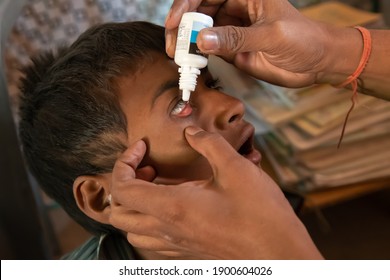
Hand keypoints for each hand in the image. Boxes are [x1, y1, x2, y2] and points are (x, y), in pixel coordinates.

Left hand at [109, 126, 322, 258]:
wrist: (280, 253)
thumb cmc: (260, 215)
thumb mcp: (237, 168)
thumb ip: (209, 144)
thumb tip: (192, 132)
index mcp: (173, 207)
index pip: (123, 188)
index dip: (124, 162)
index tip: (142, 147)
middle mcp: (168, 229)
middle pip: (118, 213)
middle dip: (125, 184)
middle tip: (149, 166)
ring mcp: (176, 245)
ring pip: (132, 230)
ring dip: (135, 205)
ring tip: (158, 186)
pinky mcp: (186, 253)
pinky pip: (151, 241)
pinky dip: (149, 222)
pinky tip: (172, 207)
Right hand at [165, 0, 336, 87]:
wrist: (316, 63)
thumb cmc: (304, 40)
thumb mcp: (271, 36)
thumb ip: (237, 38)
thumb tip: (202, 40)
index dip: (187, 3)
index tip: (175, 21)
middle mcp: (235, 7)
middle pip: (198, 9)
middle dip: (182, 25)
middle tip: (174, 44)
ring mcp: (231, 28)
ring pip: (200, 29)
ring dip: (186, 41)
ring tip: (178, 55)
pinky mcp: (230, 47)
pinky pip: (208, 48)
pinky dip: (196, 54)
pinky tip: (190, 61)